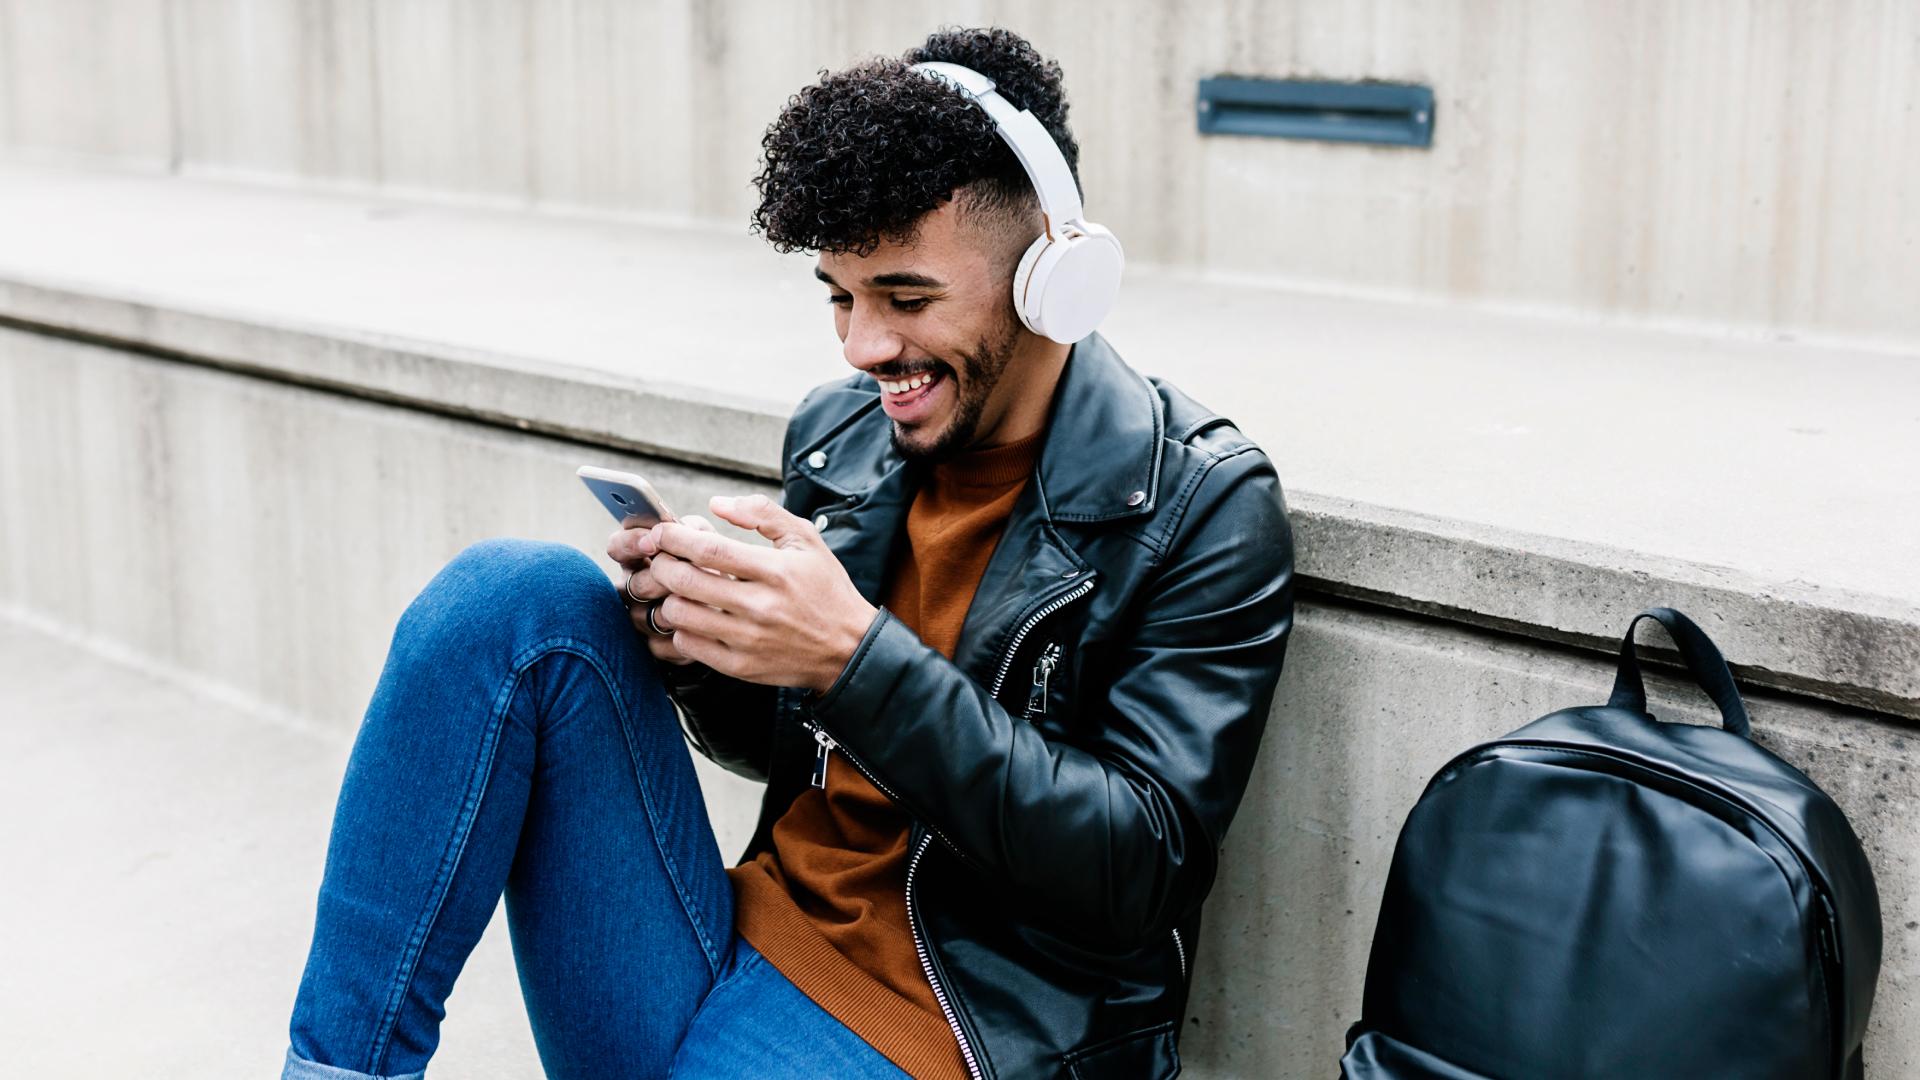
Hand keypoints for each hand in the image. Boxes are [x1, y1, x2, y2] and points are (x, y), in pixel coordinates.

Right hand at [608, 513, 717, 664]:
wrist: (733, 607)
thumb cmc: (715, 566)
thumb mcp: (709, 541)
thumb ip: (695, 530)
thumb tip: (682, 527)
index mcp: (639, 556)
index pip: (618, 547)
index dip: (630, 544)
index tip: (652, 543)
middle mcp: (633, 587)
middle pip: (633, 584)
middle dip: (660, 580)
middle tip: (687, 577)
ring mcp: (640, 617)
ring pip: (643, 616)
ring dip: (674, 608)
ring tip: (703, 601)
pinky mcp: (654, 646)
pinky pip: (658, 645)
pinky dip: (681, 635)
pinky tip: (703, 627)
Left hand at [638, 495, 878, 692]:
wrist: (849, 648)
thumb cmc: (826, 589)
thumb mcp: (806, 540)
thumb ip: (762, 513)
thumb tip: (717, 503)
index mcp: (775, 570)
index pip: (708, 549)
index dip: (674, 538)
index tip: (664, 533)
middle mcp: (759, 606)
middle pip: (684, 580)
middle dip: (661, 564)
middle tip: (662, 558)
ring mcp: (748, 639)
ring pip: (679, 614)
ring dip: (668, 596)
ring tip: (677, 588)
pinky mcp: (740, 666)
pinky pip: (688, 646)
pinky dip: (680, 628)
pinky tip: (692, 617)